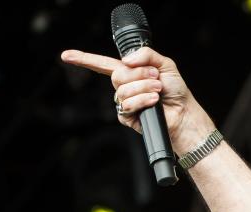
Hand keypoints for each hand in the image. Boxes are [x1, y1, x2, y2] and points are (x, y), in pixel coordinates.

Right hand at [60, 46, 214, 155]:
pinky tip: (154, 101)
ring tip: (158, 91)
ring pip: (123, 90)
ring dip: (144, 88)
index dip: (84, 59)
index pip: (103, 64)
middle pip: (117, 74)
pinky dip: (143, 101)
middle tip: (157, 78)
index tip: (66, 55)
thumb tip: (127, 59)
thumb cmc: (176, 91)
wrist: (184, 114)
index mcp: (130, 72)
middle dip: (139, 74)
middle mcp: (125, 86)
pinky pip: (128, 105)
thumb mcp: (166, 65)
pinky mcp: (128, 117)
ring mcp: (125, 102)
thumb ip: (147, 55)